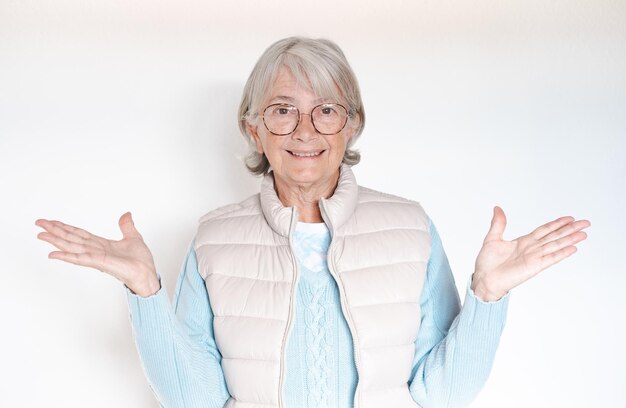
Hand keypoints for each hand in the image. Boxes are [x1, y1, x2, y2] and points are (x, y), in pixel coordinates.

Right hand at [35, 212, 160, 296]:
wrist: (147, 273)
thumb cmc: (141, 261)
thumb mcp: (133, 237)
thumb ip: (126, 226)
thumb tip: (126, 214)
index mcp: (101, 244)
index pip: (79, 234)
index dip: (65, 227)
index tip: (52, 221)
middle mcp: (95, 251)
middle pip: (71, 238)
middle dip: (55, 231)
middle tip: (39, 223)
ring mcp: (96, 257)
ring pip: (71, 246)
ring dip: (56, 241)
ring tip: (41, 234)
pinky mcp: (99, 263)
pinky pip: (80, 258)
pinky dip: (67, 256)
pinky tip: (53, 254)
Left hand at [471, 206, 589, 301]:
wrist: (485, 279)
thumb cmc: (487, 263)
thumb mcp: (492, 239)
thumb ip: (498, 224)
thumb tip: (497, 208)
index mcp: (523, 241)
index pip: (545, 230)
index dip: (557, 224)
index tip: (570, 218)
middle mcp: (532, 248)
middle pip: (555, 236)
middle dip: (570, 229)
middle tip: (586, 223)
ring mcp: (534, 257)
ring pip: (556, 245)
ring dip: (570, 239)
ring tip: (584, 233)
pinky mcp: (534, 267)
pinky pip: (551, 258)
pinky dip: (562, 253)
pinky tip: (573, 248)